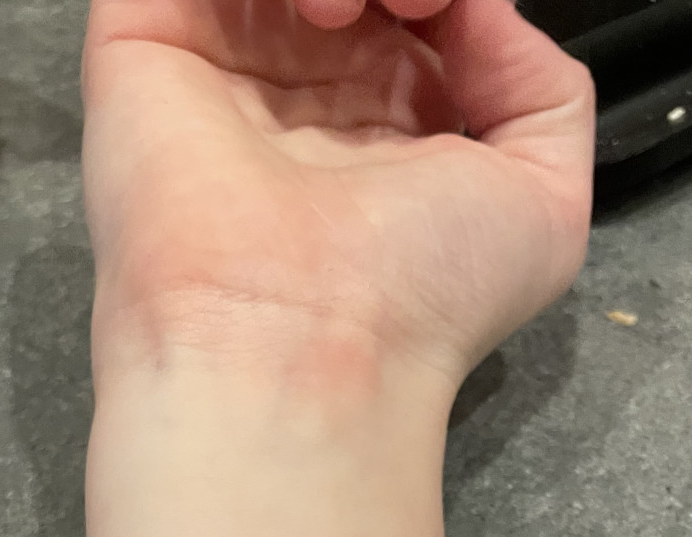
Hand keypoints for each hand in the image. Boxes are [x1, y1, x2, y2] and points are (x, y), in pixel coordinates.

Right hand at [82, 0, 594, 394]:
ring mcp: (220, 71)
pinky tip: (313, 7)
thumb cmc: (419, 300)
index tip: (456, 17)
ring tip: (350, 11)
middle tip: (419, 4)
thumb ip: (544, 88)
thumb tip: (485, 10)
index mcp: (380, 130)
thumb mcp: (547, 204)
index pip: (411, 10)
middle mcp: (300, 99)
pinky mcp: (144, 44)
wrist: (305, 347)